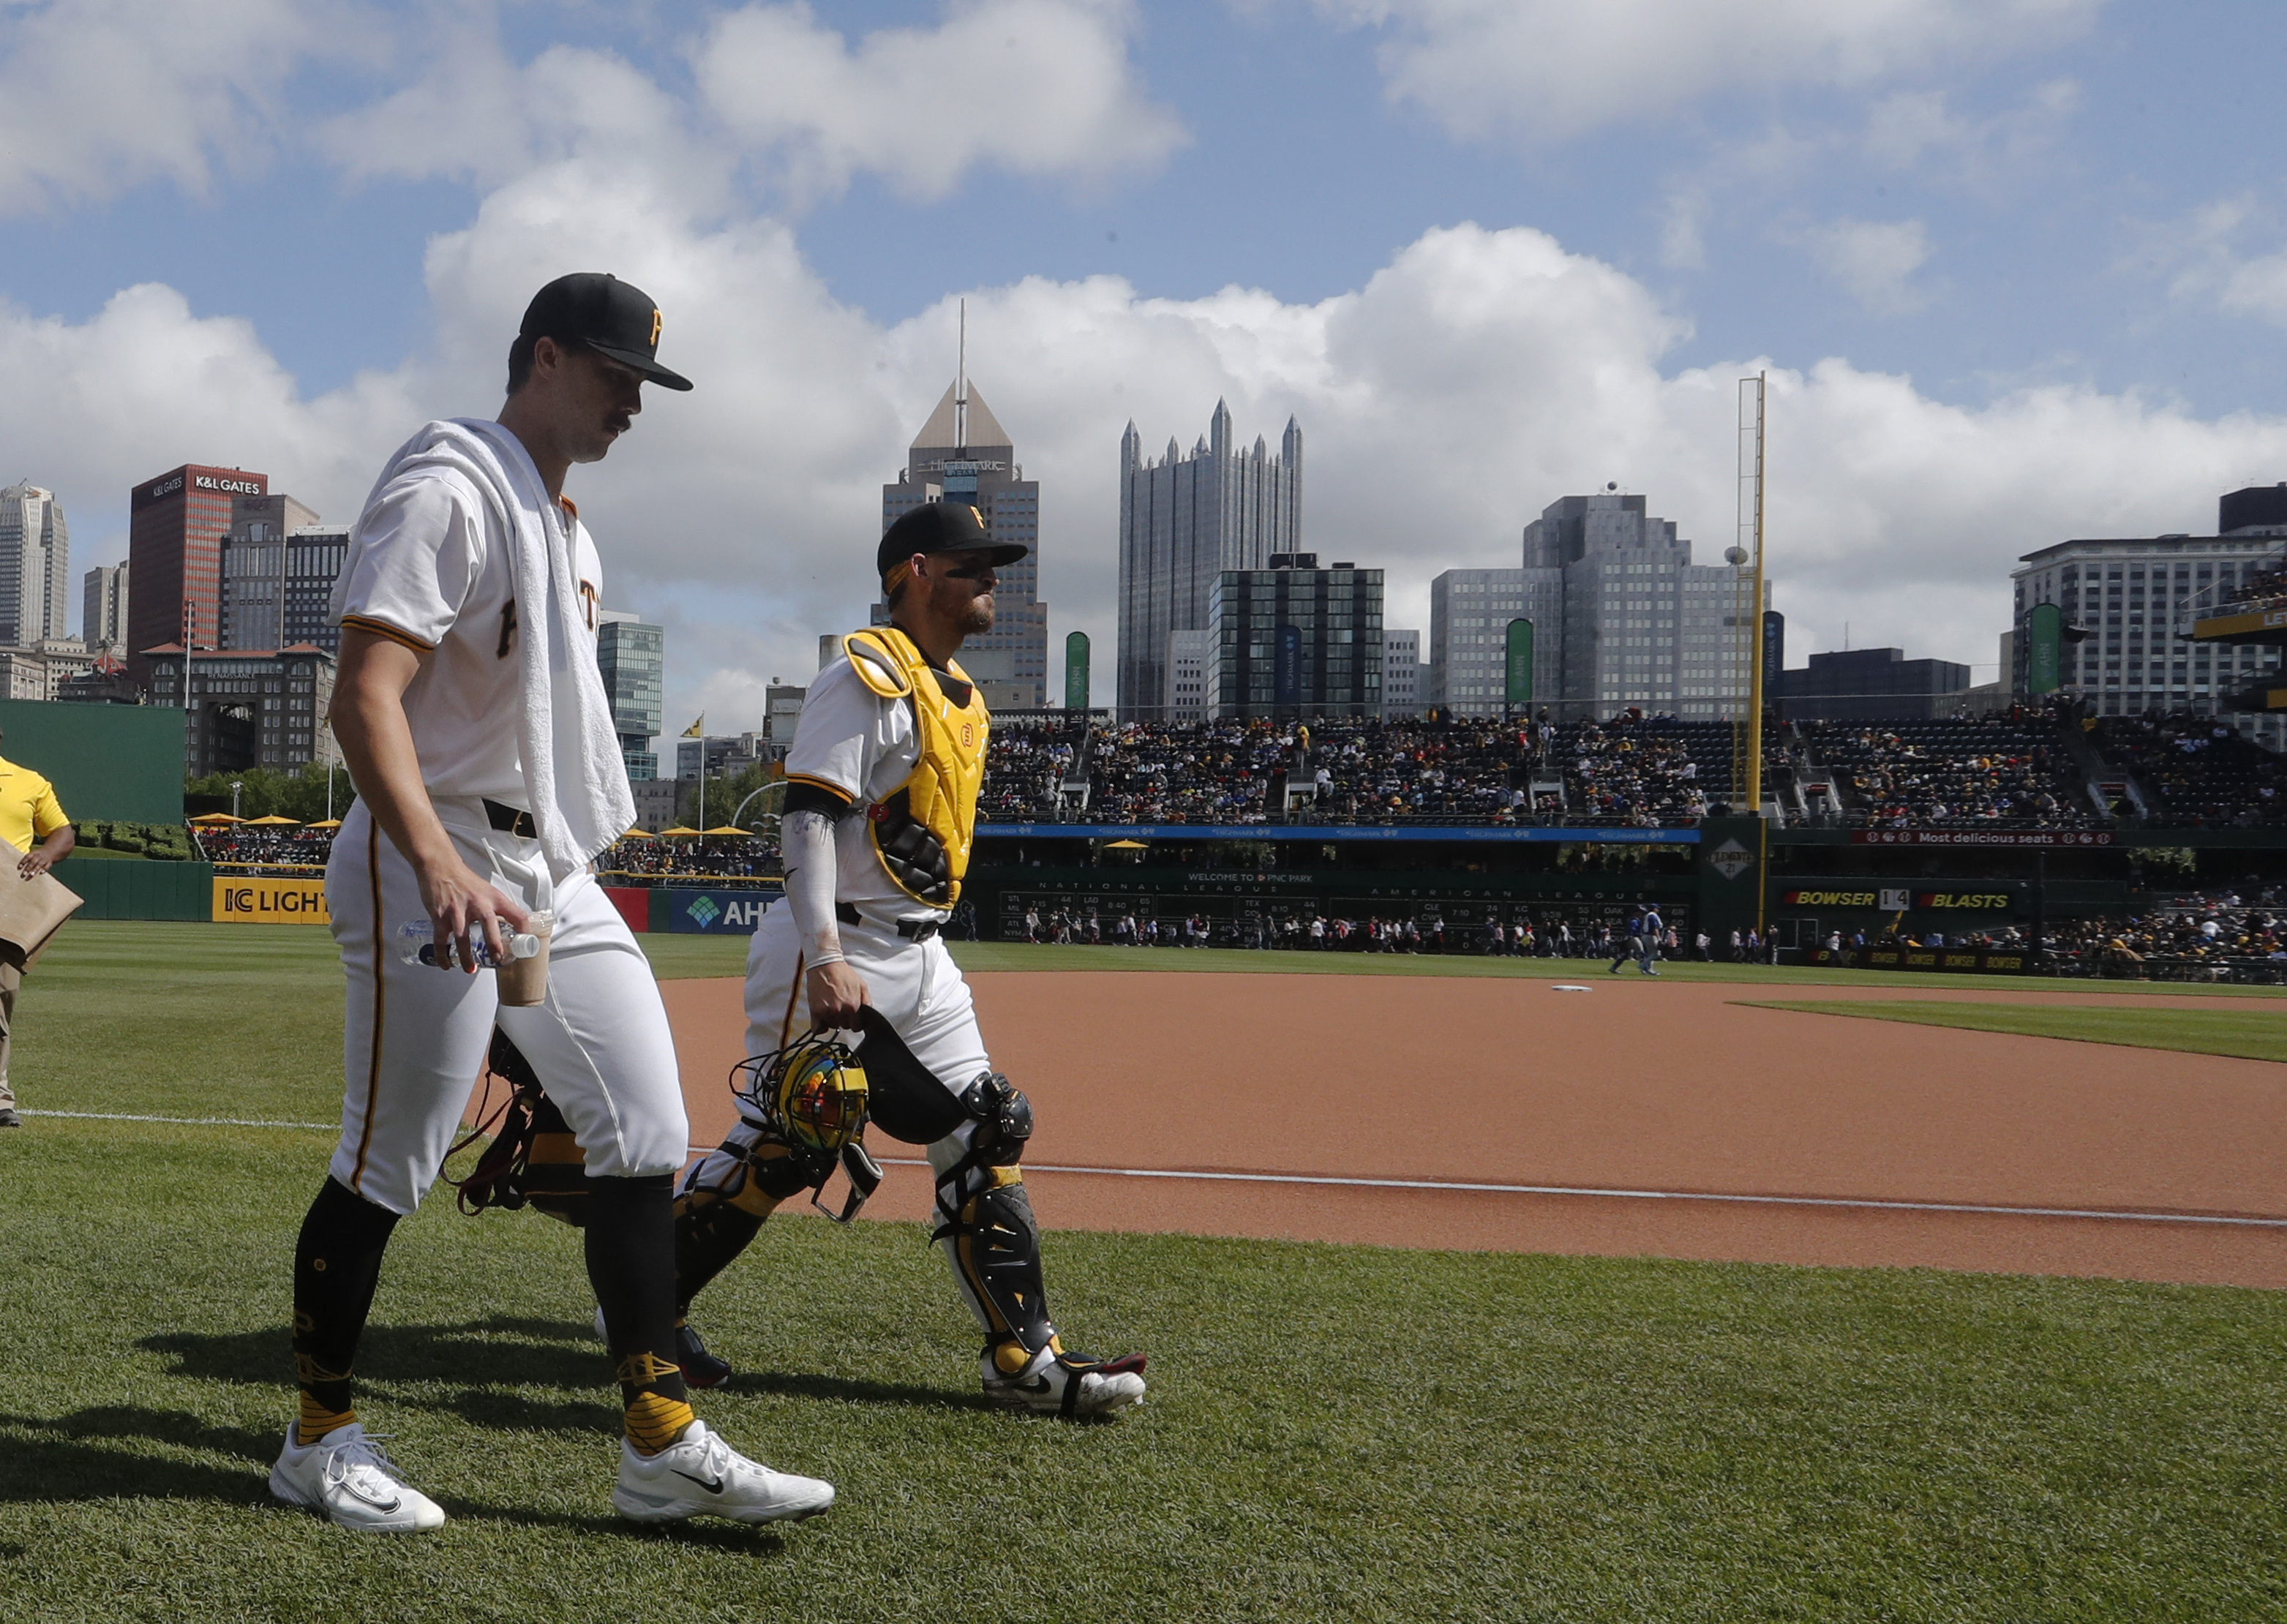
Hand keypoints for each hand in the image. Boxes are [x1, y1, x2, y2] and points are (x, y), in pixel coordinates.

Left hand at [17, 849, 51, 879]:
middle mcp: (39, 856)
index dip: (23, 862)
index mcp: (33, 853)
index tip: (19, 867)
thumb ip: (27, 859)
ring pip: (39, 865)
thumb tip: (20, 867)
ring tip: (31, 875)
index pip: (27, 857)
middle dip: (28, 868)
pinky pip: (47, 866)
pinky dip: (44, 869)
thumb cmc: (37, 855)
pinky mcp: (49, 863)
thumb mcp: (33, 853)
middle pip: (33, 862)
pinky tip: (41, 872)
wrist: (50, 851)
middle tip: (24, 874)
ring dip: (35, 870)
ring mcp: (44, 859)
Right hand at [416, 853, 529, 972]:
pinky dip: (442, 954)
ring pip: (463, 937)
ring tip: (470, 969)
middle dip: (495, 945)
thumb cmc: (464, 880)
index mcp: (494, 898)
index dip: (525, 931)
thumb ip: (497, 909)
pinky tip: (446, 963)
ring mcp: (458, 910)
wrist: (440, 867)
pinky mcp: (440, 915)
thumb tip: (508, 927)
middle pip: (490, 925)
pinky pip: (441, 939)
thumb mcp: (488, 891)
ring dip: (467, 956)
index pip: (517, 915)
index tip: (525, 945)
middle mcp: (478, 903)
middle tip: (497, 959)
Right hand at [806, 960, 869, 1028]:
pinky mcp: (815, 1011)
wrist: (825, 965)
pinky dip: (820, 1026)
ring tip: (831, 1006)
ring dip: (833, 1020)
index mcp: (853, 1005)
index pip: (857, 1027)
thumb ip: (867, 1002)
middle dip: (844, 1019)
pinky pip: (818, 1029)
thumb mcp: (861, 985)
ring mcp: (827, 1012)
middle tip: (841, 1006)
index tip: (852, 1018)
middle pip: (845, 1026)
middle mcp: (840, 1010)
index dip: (856, 1022)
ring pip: (832, 1026)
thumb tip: (868, 1015)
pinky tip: (822, 1017)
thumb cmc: (843, 974)